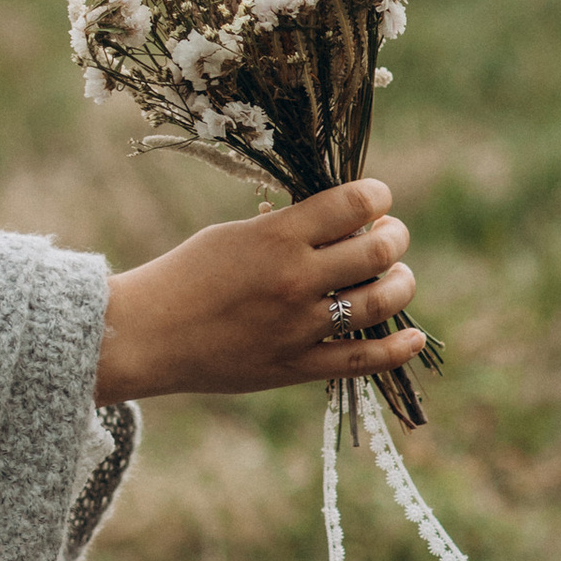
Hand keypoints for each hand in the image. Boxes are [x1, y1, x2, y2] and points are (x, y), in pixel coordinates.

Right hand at [94, 178, 420, 403]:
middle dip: (393, 236)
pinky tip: (413, 336)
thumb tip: (339, 220)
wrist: (147, 336)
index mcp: (277, 237)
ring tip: (396, 277)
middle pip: (379, 249)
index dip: (377, 195)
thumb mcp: (233, 234)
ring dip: (401, 283)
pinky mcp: (298, 366)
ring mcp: (300, 326)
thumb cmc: (185, 275)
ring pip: (382, 301)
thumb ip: (286, 228)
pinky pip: (363, 360)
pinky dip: (397, 348)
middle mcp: (296, 279)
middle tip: (387, 235)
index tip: (375, 198)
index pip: (355, 203)